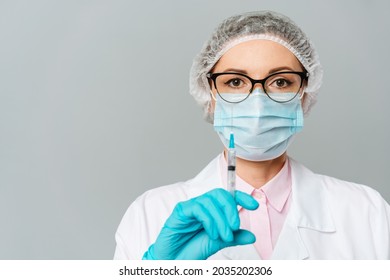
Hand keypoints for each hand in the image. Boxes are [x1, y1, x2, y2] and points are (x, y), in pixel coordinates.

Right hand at [142, 188, 258, 259]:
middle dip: (231, 208)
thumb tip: (252, 235)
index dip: (241, 197)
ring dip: (221, 218)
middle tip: (235, 226)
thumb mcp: (217, 244)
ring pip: (209, 201)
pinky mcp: (180, 211)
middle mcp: (201, 206)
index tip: (253, 205)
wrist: (173, 262)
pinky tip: (212, 233)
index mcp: (211, 211)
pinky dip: (209, 220)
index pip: (227, 197)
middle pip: (219, 194)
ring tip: (224, 235)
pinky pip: (197, 207)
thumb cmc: (190, 251)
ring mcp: (190, 208)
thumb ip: (233, 238)